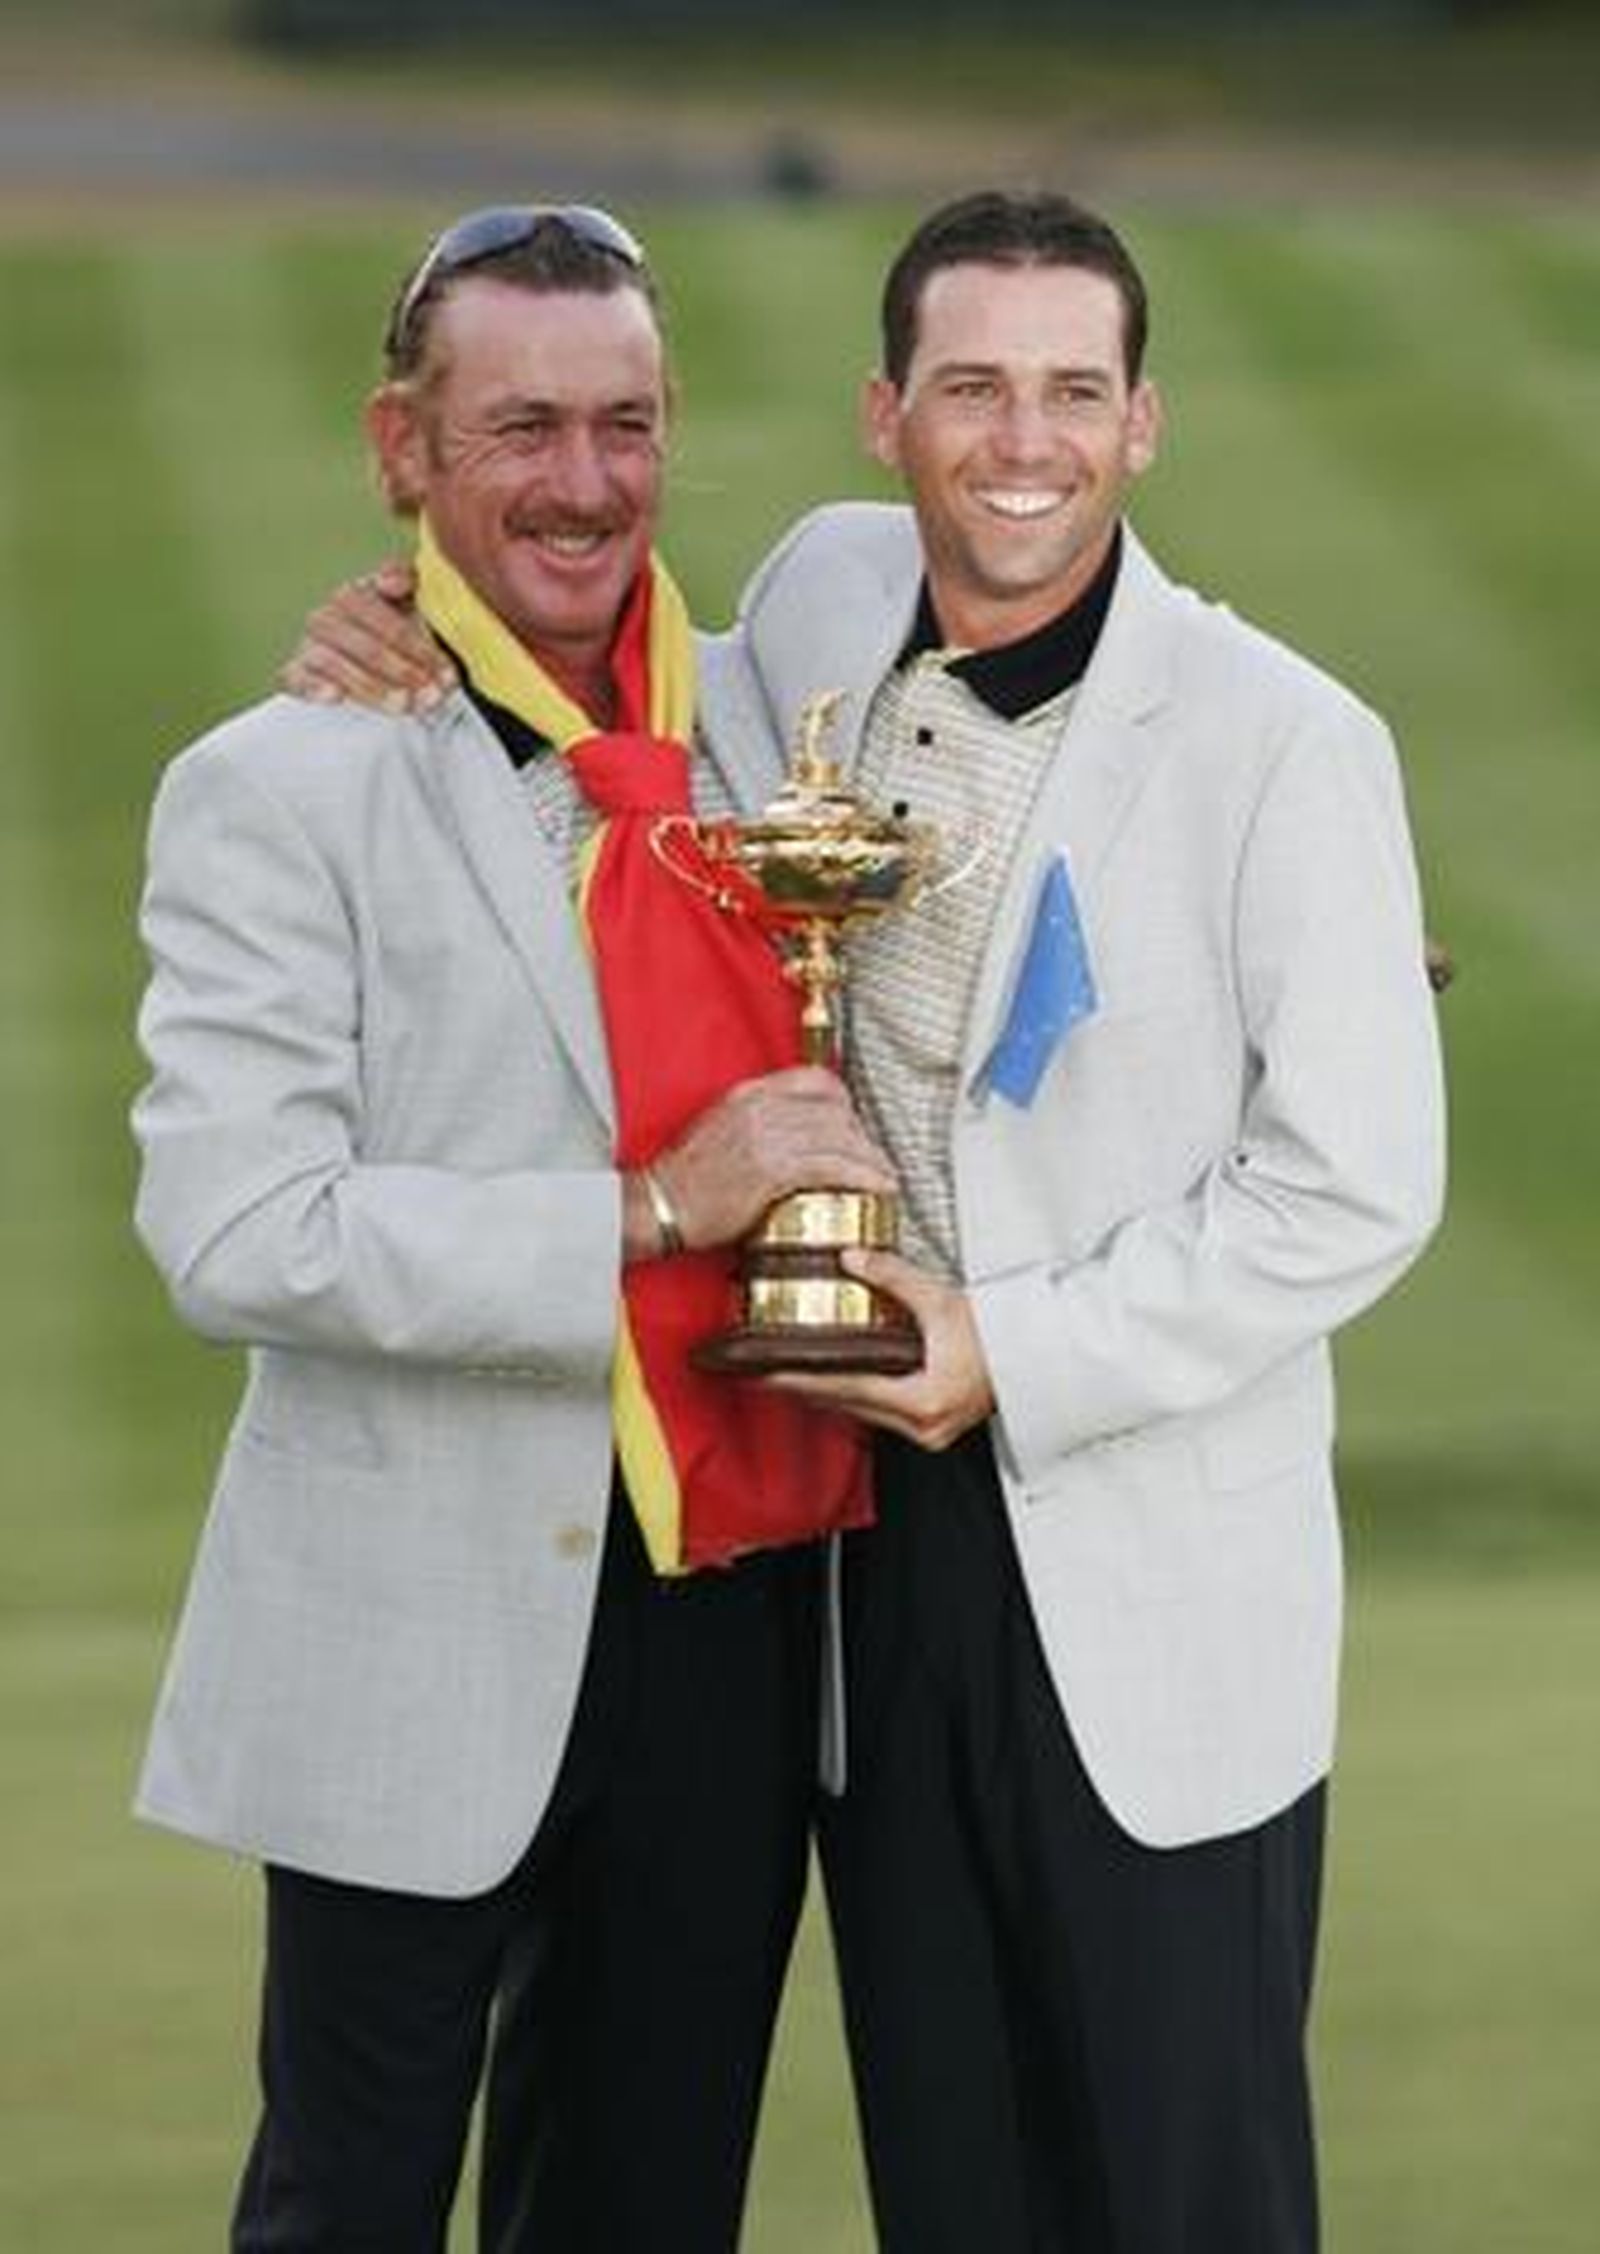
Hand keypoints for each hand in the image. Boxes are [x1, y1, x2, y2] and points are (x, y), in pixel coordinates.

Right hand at [280, 560, 456, 711]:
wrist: (378, 666)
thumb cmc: (400, 630)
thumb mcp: (413, 603)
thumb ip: (408, 579)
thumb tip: (389, 582)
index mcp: (354, 596)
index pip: (382, 618)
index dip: (416, 646)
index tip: (446, 672)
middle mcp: (327, 618)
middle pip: (361, 643)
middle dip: (401, 670)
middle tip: (431, 693)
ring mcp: (309, 645)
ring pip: (332, 662)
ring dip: (371, 686)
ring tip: (403, 705)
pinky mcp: (295, 673)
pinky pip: (295, 677)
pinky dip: (313, 686)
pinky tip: (336, 697)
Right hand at [652, 1068, 895, 1251]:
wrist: (659, 1206)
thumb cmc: (685, 1179)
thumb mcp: (719, 1128)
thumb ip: (757, 1121)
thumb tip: (794, 1133)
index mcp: (749, 1093)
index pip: (815, 1080)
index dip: (845, 1101)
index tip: (855, 1123)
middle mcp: (761, 1107)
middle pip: (835, 1109)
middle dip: (862, 1135)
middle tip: (873, 1158)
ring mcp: (768, 1137)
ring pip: (840, 1138)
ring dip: (870, 1159)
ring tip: (884, 1176)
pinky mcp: (773, 1170)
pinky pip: (832, 1167)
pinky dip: (862, 1176)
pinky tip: (877, 1186)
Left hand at [769, 1248, 995, 1450]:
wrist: (1037, 1353)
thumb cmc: (1000, 1335)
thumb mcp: (941, 1300)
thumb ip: (894, 1278)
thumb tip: (852, 1259)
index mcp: (926, 1401)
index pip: (848, 1388)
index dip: (804, 1378)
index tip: (769, 1371)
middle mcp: (925, 1426)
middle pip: (848, 1406)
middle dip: (805, 1387)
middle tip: (764, 1372)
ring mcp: (928, 1432)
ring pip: (862, 1414)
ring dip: (827, 1393)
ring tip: (789, 1374)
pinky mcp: (931, 1427)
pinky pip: (879, 1414)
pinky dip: (854, 1396)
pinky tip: (834, 1382)